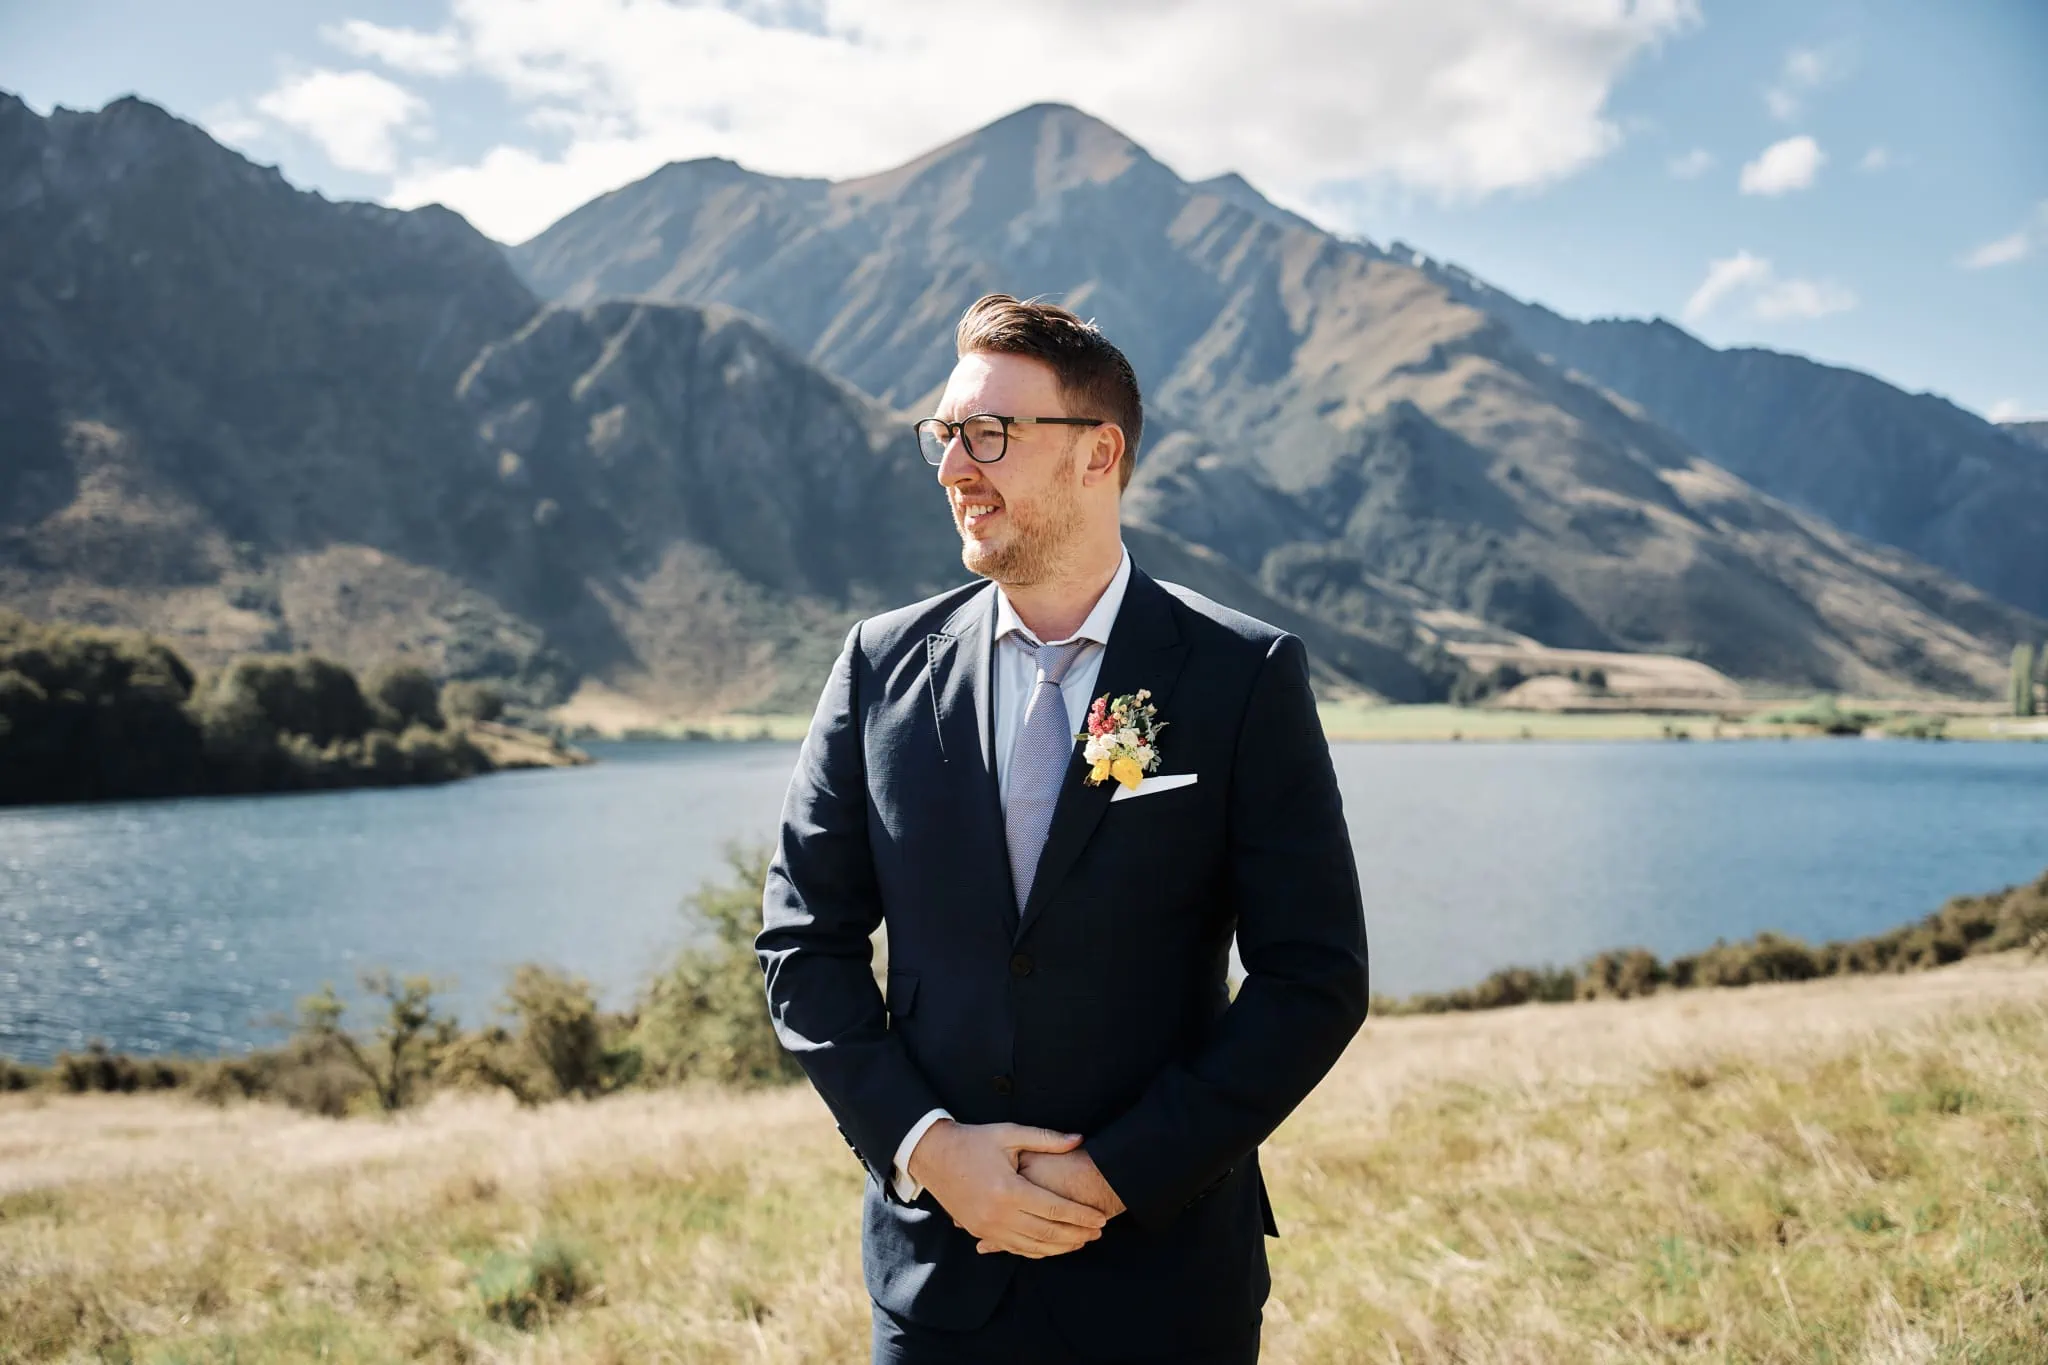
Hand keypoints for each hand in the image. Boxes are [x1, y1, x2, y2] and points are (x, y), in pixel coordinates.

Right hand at [982, 1148, 1124, 1252]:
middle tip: (1098, 1232)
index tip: (1100, 1218)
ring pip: (1032, 1246)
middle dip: (1077, 1234)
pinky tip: (1053, 1248)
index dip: (1081, 1215)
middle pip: (1047, 1233)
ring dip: (1060, 1247)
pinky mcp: (980, 1232)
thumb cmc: (973, 1141)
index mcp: (1009, 1190)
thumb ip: (1046, 1139)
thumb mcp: (1009, 1134)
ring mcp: (987, 1228)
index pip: (1055, 1209)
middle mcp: (998, 1214)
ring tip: (1082, 1242)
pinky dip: (1037, 1251)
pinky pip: (1014, 1248)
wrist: (933, 1156)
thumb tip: (1078, 1139)